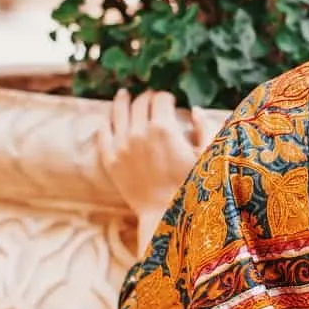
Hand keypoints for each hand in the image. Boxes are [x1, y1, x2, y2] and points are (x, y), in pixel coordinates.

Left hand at [97, 90, 218, 216]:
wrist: (164, 213)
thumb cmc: (190, 186)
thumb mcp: (205, 155)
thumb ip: (203, 128)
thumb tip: (194, 109)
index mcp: (164, 128)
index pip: (161, 98)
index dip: (167, 96)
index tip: (170, 100)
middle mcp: (139, 132)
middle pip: (140, 102)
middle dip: (148, 97)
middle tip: (152, 100)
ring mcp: (121, 144)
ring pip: (118, 111)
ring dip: (123, 100)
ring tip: (125, 95)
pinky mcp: (110, 158)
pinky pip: (103, 131)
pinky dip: (107, 120)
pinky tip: (111, 117)